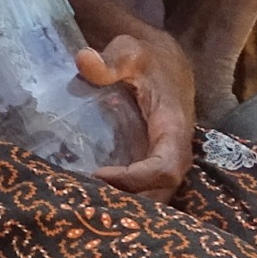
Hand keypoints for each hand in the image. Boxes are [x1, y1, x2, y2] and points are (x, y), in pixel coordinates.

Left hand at [81, 28, 194, 199]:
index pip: (166, 168)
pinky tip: (88, 198)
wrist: (165, 63)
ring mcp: (163, 160)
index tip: (99, 175)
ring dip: (123, 207)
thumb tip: (84, 62)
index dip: (136, 179)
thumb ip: (111, 58)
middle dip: (128, 205)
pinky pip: (142, 190)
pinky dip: (120, 198)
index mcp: (173, 129)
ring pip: (152, 197)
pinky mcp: (150, 163)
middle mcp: (173, 152)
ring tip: (83, 204)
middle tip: (84, 201)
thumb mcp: (130, 50)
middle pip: (160, 194)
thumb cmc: (147, 58)